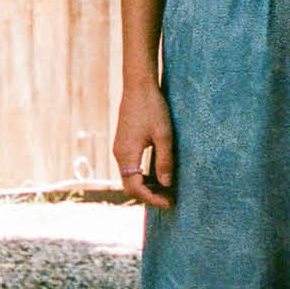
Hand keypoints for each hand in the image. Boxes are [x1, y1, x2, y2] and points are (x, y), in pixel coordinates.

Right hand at [114, 81, 174, 208]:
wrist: (138, 86)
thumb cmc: (153, 107)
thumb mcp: (164, 135)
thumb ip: (165, 161)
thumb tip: (166, 184)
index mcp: (127, 154)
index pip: (135, 188)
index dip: (152, 199)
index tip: (170, 202)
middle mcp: (120, 154)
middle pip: (130, 186)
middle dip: (149, 196)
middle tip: (169, 199)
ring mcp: (120, 148)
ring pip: (129, 177)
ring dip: (146, 186)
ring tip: (166, 189)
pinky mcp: (123, 143)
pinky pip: (130, 167)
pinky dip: (143, 176)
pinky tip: (158, 174)